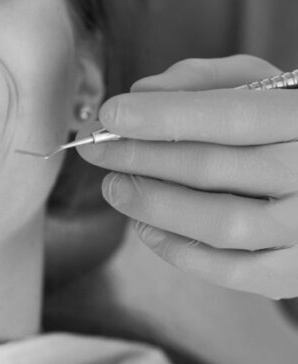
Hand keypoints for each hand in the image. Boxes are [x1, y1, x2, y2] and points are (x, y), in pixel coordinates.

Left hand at [78, 55, 297, 299]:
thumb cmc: (284, 131)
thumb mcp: (261, 87)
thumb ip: (204, 81)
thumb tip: (143, 91)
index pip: (232, 114)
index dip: (163, 115)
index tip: (110, 115)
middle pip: (212, 168)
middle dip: (140, 157)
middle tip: (95, 150)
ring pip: (218, 223)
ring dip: (152, 204)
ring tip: (113, 186)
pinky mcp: (293, 273)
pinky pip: (228, 270)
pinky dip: (177, 250)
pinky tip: (145, 227)